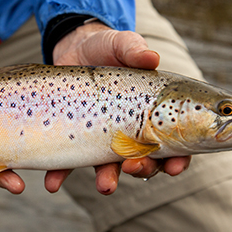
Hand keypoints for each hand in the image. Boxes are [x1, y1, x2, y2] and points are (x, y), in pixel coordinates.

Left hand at [43, 20, 190, 194]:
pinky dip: (60, 175)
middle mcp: (130, 133)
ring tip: (105, 186)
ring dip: (108, 180)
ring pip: (108, 168)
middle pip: (144, 161)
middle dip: (142, 169)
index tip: (174, 165)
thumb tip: (151, 57)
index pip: (174, 143)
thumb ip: (134, 50)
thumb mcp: (121, 45)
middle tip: (134, 167)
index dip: (178, 158)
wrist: (73, 50)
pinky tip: (53, 184)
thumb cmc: (107, 48)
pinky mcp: (74, 138)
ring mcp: (101, 138)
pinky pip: (67, 162)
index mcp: (152, 114)